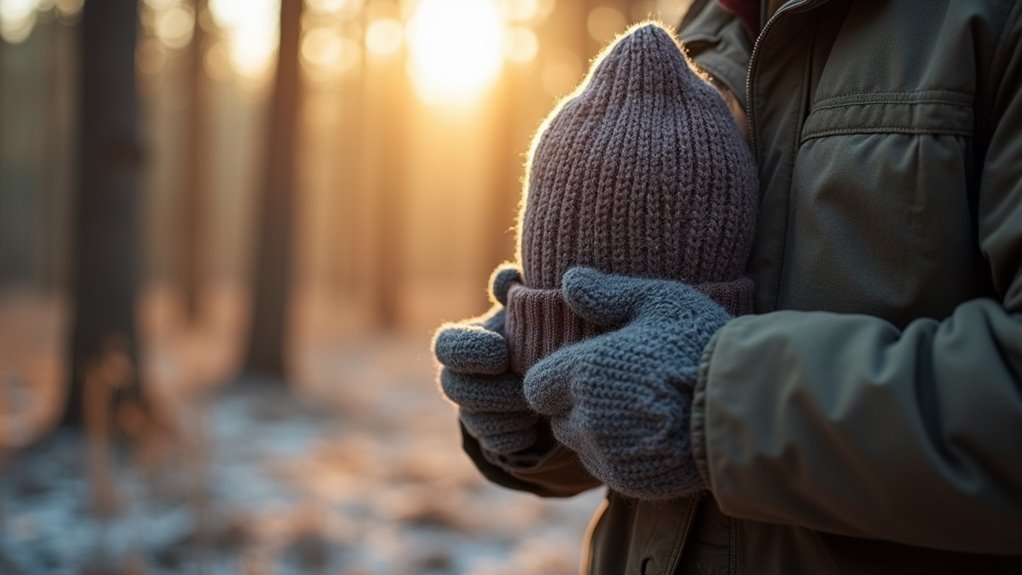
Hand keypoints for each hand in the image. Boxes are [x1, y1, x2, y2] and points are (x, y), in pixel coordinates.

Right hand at [435, 265, 540, 454]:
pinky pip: (494, 445)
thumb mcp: (531, 306)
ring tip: (536, 405)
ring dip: (507, 415)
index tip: (501, 352)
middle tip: (527, 387)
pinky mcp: (489, 437)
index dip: (467, 351)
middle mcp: (458, 376)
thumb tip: (508, 277)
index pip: (446, 345)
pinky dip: (516, 437)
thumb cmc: (539, 330)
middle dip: (492, 391)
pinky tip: (535, 427)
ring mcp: (471, 410)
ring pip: (474, 421)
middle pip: (454, 389)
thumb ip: (518, 290)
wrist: (551, 371)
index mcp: (465, 341)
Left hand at [523, 267, 730, 498]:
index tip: (587, 369)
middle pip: (557, 416)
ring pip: (580, 444)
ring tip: (640, 410)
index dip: (556, 377)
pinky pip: (606, 467)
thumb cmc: (704, 344)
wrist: (747, 407)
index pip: (536, 385)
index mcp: (584, 371)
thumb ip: (609, 293)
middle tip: (620, 387)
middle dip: (577, 404)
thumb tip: (570, 279)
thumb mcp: (660, 301)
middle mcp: (586, 415)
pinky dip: (620, 454)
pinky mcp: (628, 480)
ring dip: (597, 431)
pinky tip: (653, 433)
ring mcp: (606, 453)